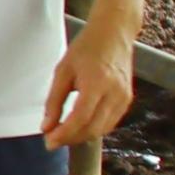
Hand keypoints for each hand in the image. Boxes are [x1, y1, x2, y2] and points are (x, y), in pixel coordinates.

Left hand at [44, 15, 137, 148]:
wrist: (114, 34)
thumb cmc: (87, 48)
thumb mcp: (63, 71)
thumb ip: (54, 101)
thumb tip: (47, 126)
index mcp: (96, 82)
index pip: (80, 118)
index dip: (64, 134)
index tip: (48, 141)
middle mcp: (114, 93)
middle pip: (92, 128)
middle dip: (70, 139)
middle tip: (52, 139)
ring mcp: (124, 98)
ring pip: (102, 130)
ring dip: (81, 136)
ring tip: (63, 133)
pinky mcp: (127, 100)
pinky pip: (110, 123)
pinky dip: (94, 129)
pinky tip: (80, 126)